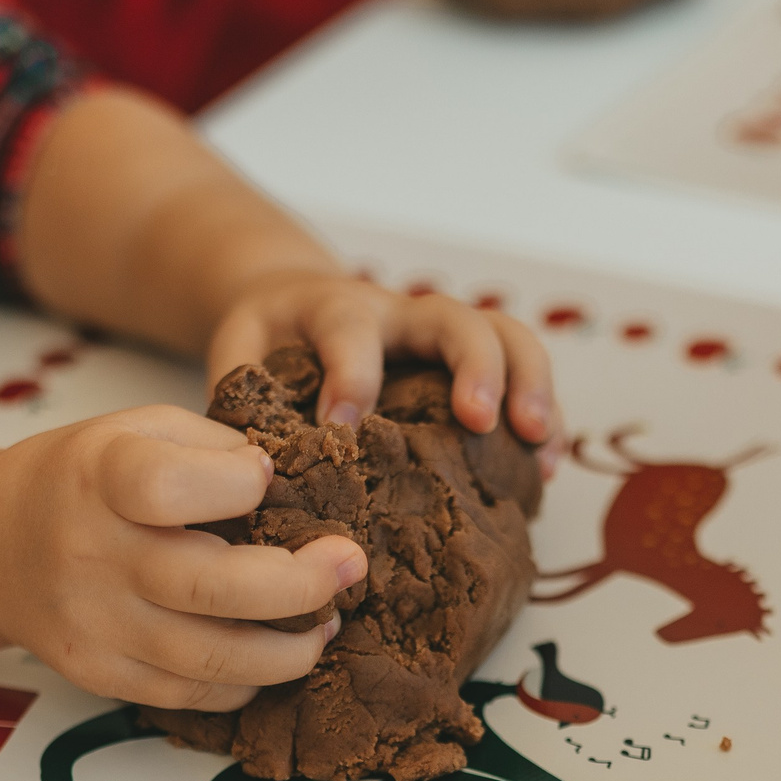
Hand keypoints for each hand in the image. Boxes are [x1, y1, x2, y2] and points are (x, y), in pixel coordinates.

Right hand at [0, 406, 369, 710]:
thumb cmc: (83, 476)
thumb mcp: (136, 428)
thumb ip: (213, 447)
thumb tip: (300, 484)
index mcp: (99, 477)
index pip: (169, 488)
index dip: (238, 483)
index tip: (265, 477)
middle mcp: (91, 553)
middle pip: (210, 587)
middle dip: (301, 585)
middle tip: (349, 567)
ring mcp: (92, 623)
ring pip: (210, 657)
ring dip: (289, 650)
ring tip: (325, 624)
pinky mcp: (97, 673)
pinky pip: (188, 692)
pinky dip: (244, 681)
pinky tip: (270, 654)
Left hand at [208, 271, 564, 472]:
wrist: (294, 303)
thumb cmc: (267, 343)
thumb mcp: (239, 358)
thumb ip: (243, 404)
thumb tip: (248, 476)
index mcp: (333, 310)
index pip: (350, 330)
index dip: (352, 376)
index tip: (343, 428)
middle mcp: (399, 314)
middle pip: (454, 319)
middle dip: (474, 368)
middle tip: (480, 421)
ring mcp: (442, 336)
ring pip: (504, 336)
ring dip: (529, 386)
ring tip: (535, 444)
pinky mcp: (470, 362)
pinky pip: (521, 374)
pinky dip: (542, 418)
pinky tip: (542, 468)